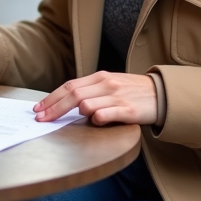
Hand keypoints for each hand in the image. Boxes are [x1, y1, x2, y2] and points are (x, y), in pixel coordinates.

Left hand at [33, 72, 158, 125]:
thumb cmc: (132, 91)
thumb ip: (90, 90)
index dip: (51, 98)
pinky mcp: (128, 110)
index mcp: (100, 77)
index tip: (38, 109)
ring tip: (75, 122)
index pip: (69, 86)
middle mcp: (106, 84)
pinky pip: (105, 115)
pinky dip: (96, 120)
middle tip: (41, 119)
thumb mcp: (110, 84)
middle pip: (73, 96)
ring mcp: (117, 97)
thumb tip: (65, 102)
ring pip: (86, 105)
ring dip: (77, 114)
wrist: (161, 94)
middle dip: (53, 109)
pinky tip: (95, 123)